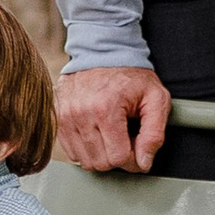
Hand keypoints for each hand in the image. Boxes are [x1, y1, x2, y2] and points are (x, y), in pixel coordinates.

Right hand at [55, 65, 171, 174]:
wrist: (102, 51)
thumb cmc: (131, 75)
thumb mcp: (156, 98)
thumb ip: (154, 133)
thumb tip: (144, 162)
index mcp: (106, 108)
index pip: (120, 158)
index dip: (135, 158)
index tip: (138, 145)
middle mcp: (80, 113)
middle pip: (101, 162)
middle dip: (118, 157)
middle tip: (126, 139)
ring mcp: (65, 116)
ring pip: (85, 160)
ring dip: (102, 155)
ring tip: (111, 135)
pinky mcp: (57, 117)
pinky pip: (71, 151)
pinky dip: (87, 149)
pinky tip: (97, 134)